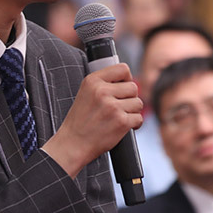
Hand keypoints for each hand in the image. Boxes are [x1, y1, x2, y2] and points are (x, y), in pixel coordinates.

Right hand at [42, 63, 142, 177]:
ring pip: (138, 103)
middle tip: (120, 107)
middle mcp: (102, 91)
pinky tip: (123, 126)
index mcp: (92, 81)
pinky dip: (134, 124)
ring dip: (132, 111)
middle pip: (133, 87)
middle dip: (130, 98)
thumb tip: (128, 79)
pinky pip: (139, 118)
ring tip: (119, 117)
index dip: (126, 78)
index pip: (122, 69)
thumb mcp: (85, 93)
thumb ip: (103, 84)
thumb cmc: (80, 120)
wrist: (73, 144)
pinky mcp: (121, 122)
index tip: (123, 87)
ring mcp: (112, 107)